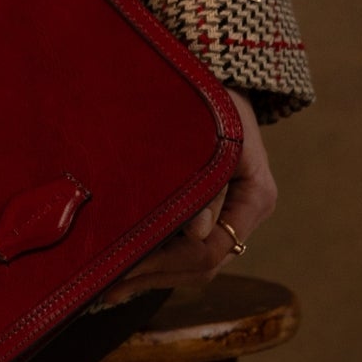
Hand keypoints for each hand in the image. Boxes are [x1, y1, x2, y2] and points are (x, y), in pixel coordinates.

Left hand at [96, 88, 275, 306]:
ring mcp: (229, 216)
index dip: (168, 265)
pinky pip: (184, 250)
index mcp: (256, 197)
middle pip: (203, 266)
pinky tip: (122, 269)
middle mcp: (245, 214)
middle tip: (105, 287)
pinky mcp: (208, 213)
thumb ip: (206, 182)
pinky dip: (155, 262)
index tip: (124, 269)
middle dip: (155, 278)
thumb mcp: (215, 131)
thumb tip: (194, 234)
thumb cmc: (213, 95)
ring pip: (194, 265)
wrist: (217, 74)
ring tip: (107, 286)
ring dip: (152, 277)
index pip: (214, 250)